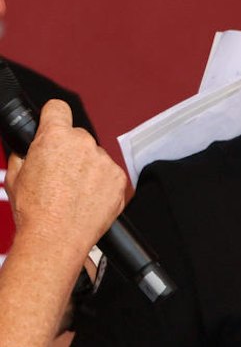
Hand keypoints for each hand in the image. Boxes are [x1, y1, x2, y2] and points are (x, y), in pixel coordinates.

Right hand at [6, 101, 126, 262]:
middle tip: (58, 174)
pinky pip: (109, 175)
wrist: (55, 238)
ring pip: (95, 157)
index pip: (58, 108)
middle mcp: (84, 145)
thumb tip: (29, 148)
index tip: (54, 122)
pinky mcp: (119, 180)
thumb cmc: (35, 211)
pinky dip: (101, 184)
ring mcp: (105, 162)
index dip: (53, 116)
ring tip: (71, 192)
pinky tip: (86, 199)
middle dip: (69, 151)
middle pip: (78, 137)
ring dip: (87, 168)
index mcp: (55, 137)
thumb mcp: (15, 175)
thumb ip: (25, 154)